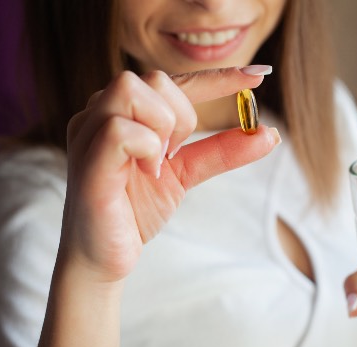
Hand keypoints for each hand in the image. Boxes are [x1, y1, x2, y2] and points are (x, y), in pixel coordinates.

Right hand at [59, 67, 279, 282]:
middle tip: (176, 153)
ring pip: (131, 89)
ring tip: (159, 162)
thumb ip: (220, 151)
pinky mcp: (87, 163)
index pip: (170, 81)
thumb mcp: (186, 173)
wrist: (105, 258)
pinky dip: (147, 148)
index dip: (215, 77)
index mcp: (122, 112)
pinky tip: (149, 173)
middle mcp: (99, 114)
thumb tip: (269, 133)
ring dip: (163, 127)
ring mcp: (88, 135)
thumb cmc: (135, 211)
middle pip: (152, 78)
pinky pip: (119, 130)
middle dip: (183, 115)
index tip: (257, 78)